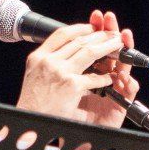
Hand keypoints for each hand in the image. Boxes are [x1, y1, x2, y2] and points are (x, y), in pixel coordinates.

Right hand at [15, 8, 137, 126]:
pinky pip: (94, 78)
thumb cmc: (33, 102)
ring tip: (118, 45)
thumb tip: (68, 50)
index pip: (62, 34)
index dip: (80, 28)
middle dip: (99, 35)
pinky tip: (112, 77)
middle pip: (79, 40)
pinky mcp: (71, 86)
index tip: (93, 27)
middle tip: (112, 33)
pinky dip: (105, 77)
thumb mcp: (35, 74)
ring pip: (89, 52)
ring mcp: (60, 72)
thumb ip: (49, 61)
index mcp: (38, 56)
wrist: (30, 122)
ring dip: (107, 47)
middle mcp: (48, 61)